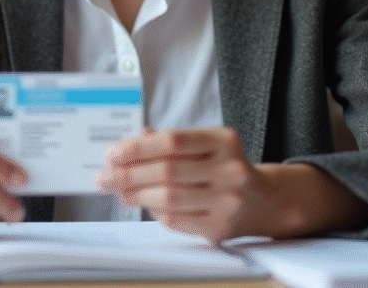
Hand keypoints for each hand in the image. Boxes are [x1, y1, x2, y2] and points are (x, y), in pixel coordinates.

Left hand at [97, 126, 264, 242]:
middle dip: (129, 174)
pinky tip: (141, 203)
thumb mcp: (204, 145)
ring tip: (117, 190)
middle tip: (105, 175)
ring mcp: (227, 201)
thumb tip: (125, 146)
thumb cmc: (222, 167)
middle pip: (167, 171)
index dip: (139, 147)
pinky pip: (176, 220)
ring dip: (135, 195)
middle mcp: (230, 169)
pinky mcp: (220, 227)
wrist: (262, 200)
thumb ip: (167, 142)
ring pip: (168, 198)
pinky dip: (152, 211)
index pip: (173, 141)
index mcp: (224, 140)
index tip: (113, 153)